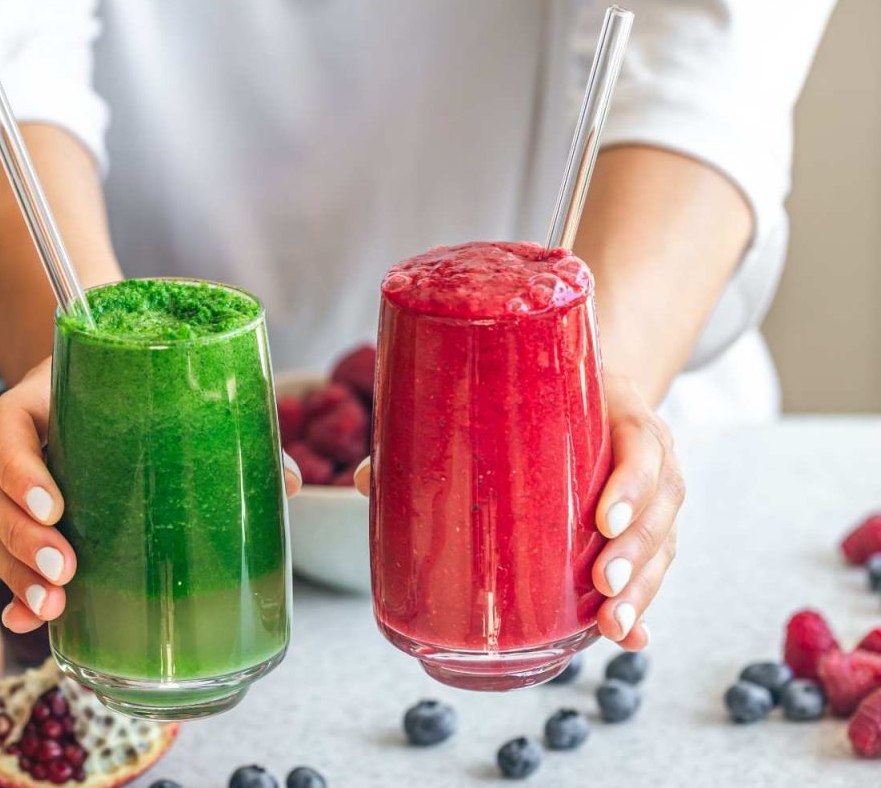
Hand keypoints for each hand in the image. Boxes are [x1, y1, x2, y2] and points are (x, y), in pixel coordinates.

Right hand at [0, 357, 303, 632]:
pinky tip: (33, 621)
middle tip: (67, 566)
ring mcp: (14, 489)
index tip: (55, 504)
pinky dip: (18, 596)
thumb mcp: (161, 392)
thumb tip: (288, 480)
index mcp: (37, 404)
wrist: (98, 385)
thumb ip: (220, 425)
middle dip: (23, 538)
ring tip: (56, 604)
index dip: (18, 469)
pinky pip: (7, 562)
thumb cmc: (133, 388)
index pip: (2, 429)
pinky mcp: (25, 525)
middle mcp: (17, 448)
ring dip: (19, 575)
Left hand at [353, 372, 683, 651]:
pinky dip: (646, 606)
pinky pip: (654, 565)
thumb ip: (436, 432)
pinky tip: (632, 641)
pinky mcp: (643, 525)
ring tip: (613, 627)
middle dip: (636, 549)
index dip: (632, 481)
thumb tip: (361, 481)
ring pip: (663, 540)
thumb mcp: (503, 397)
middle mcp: (645, 449)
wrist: (586, 384)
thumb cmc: (536, 394)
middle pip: (662, 501)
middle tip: (603, 585)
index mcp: (617, 407)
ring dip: (644, 588)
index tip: (603, 518)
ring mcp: (651, 490)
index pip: (642, 441)